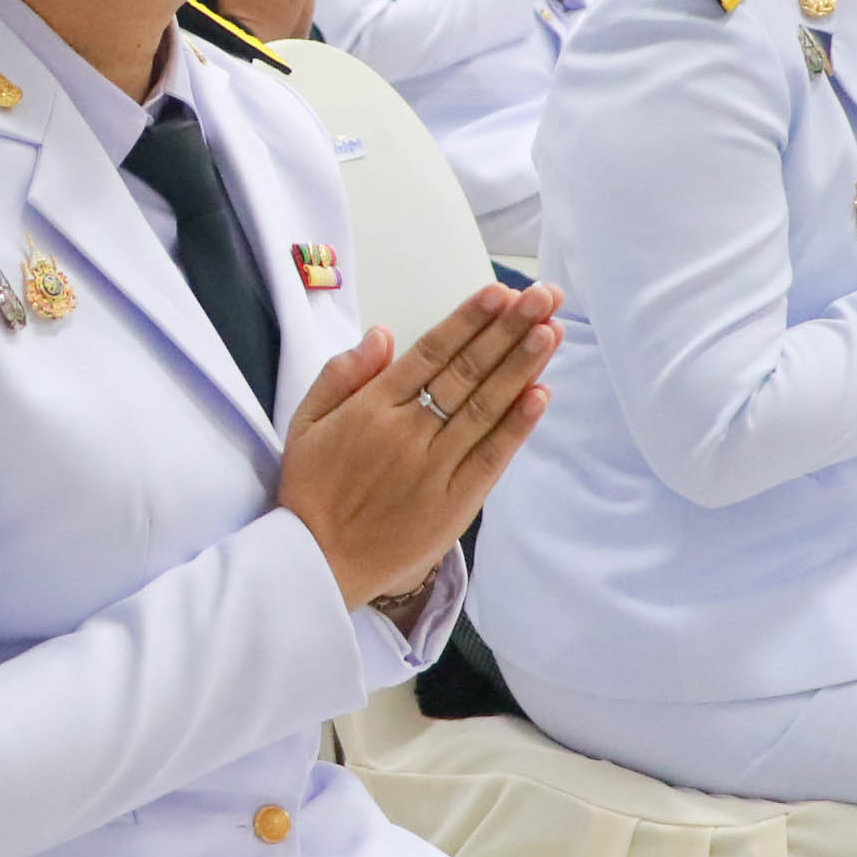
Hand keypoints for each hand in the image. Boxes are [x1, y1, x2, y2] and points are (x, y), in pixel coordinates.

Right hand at [276, 282, 560, 610]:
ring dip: (521, 367)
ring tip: (550, 331)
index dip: (469, 320)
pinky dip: (517, 426)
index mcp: (372, 407)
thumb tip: (381, 335)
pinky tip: (540, 395)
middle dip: (508, 330)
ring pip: (485, 407)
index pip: (431, 352)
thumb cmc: (311, 492)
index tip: (500, 293)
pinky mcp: (454, 503)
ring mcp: (435, 467)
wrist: (317, 563)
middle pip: (467, 371)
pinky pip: (491, 457)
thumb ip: (341, 374)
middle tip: (542, 298)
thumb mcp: (306, 423)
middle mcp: (408, 432)